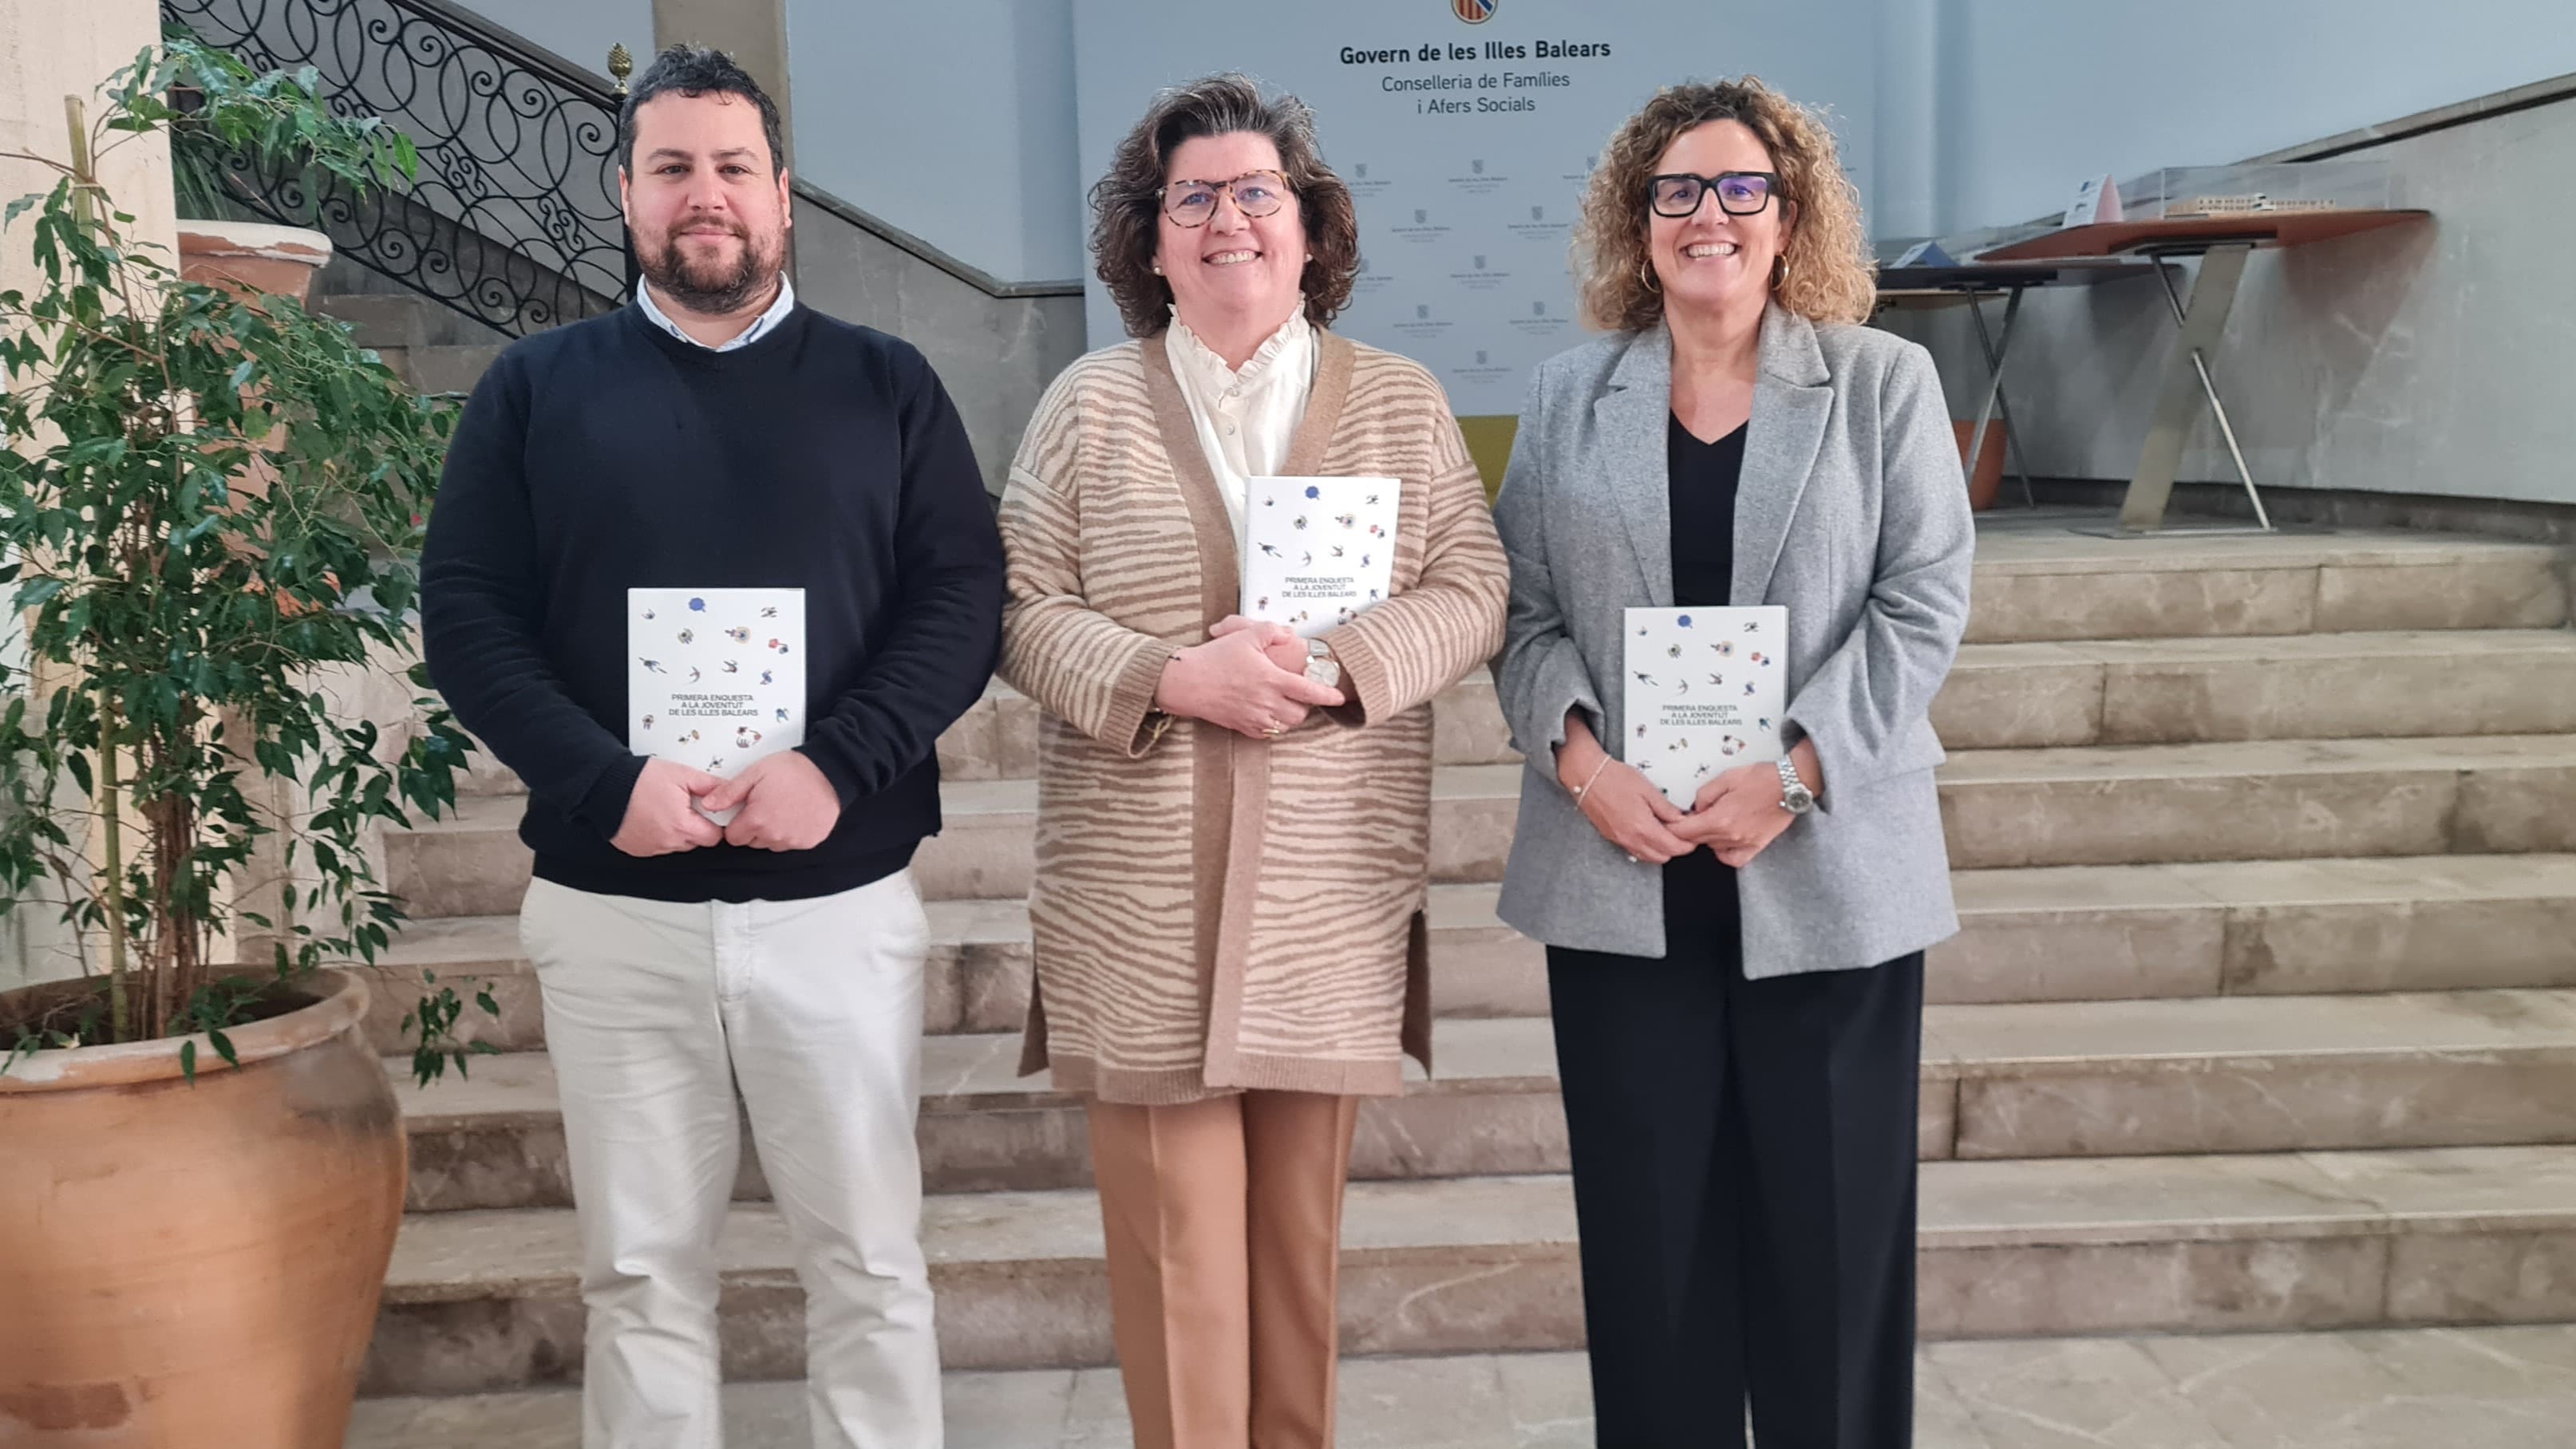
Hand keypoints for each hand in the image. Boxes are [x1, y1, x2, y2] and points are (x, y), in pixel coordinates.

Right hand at [610, 757, 724, 855]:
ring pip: (676, 845)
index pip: (714, 837)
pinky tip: (652, 817)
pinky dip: (658, 835)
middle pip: (695, 842)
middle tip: (683, 806)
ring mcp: (650, 849)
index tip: (708, 812)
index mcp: (682, 826)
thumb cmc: (638, 780)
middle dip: (695, 826)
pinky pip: (657, 847)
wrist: (604, 786)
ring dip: (676, 831)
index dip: (714, 823)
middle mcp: (667, 842)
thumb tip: (728, 790)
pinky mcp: (637, 850)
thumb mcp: (681, 774)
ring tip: (665, 809)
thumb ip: (709, 785)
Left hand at [701, 750, 842, 851]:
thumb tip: (707, 804)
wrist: (830, 771)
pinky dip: (792, 832)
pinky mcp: (810, 841)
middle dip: (755, 827)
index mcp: (756, 820)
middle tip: (766, 804)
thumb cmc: (793, 770)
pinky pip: (792, 843)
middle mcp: (774, 836)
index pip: (733, 837)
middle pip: (753, 842)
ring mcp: (793, 840)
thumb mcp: (754, 773)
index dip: (737, 823)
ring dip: (773, 831)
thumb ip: (728, 792)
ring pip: (772, 844)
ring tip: (783, 807)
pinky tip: (797, 814)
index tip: (746, 810)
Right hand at [1156, 624, 1342, 739]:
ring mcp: (1254, 717)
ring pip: (1285, 727)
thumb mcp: (1244, 635)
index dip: (1328, 695)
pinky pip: (1266, 734)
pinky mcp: (1242, 727)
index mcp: (1271, 679)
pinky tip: (1266, 713)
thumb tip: (1289, 634)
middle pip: (1300, 714)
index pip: (1309, 691)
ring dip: (1289, 717)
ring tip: (1283, 703)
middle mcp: (1265, 702)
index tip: (1340, 697)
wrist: (1186, 681)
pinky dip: (1272, 726)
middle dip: (1305, 706)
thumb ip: (1271, 631)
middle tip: (1299, 694)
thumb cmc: (1214, 657)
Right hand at [1556, 720, 1690, 864]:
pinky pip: (1635, 851)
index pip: (1672, 847)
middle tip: (1681, 833)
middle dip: (1675, 848)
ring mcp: (1620, 840)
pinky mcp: (1613, 837)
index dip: (1687, 845)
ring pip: (1648, 857)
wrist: (1586, 777)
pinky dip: (1646, 847)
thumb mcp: (1647, 789)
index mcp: (1642, 827)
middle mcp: (1631, 839)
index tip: (1693, 837)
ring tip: (1665, 831)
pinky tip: (1649, 831)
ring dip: (1660, 849)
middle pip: (1662, 857)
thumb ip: (1666, 809)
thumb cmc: (1614, 778)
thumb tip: (1681, 820)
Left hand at [1676, 760, 1796, 866]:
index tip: (1670, 821)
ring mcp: (1743, 844)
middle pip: (1695, 841)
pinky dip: (1724, 852)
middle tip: (1690, 817)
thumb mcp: (1725, 777)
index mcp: (1719, 818)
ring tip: (1712, 821)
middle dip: (1688, 831)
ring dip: (1706, 837)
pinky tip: (1723, 840)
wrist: (1790, 785)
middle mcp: (1729, 836)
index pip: (1684, 832)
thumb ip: (1704, 795)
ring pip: (1712, 848)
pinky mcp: (1756, 847)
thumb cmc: (1760, 778)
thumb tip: (1695, 809)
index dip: (1672, 827)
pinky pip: (1732, 859)